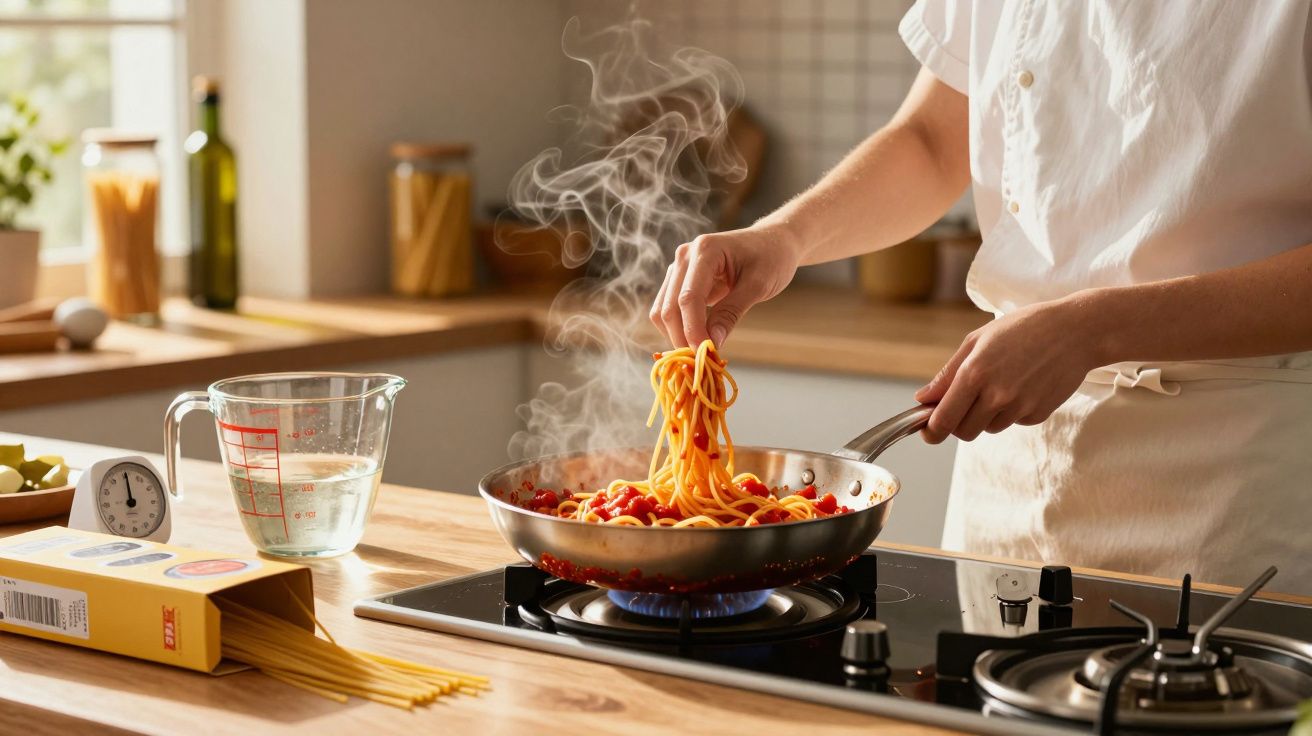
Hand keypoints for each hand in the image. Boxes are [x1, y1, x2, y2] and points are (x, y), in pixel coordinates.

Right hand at [650, 223, 803, 346]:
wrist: (773, 242)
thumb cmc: (772, 258)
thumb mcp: (758, 285)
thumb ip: (731, 313)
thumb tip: (712, 344)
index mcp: (704, 250)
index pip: (688, 298)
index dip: (693, 330)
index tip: (704, 355)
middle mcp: (684, 256)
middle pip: (669, 306)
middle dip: (682, 337)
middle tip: (701, 362)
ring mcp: (679, 267)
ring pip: (662, 310)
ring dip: (676, 335)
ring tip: (699, 354)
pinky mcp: (680, 279)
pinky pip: (668, 308)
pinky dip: (679, 328)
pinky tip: (697, 341)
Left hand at [915, 299, 1102, 442]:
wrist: (1076, 331)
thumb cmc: (1023, 328)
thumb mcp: (978, 340)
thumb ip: (947, 374)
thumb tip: (923, 399)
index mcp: (975, 373)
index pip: (943, 420)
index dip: (931, 430)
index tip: (928, 430)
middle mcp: (997, 394)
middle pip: (964, 432)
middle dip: (958, 423)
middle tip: (964, 403)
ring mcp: (1020, 407)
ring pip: (988, 428)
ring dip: (986, 415)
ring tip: (1001, 383)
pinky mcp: (1038, 414)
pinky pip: (1013, 423)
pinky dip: (1011, 411)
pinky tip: (1023, 385)